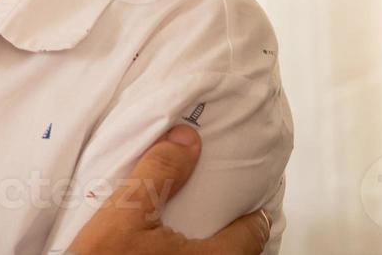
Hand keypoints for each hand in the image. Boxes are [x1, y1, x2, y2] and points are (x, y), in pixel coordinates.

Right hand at [66, 124, 271, 254]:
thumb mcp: (126, 210)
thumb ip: (159, 173)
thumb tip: (188, 138)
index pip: (254, 233)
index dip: (255, 211)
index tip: (251, 195)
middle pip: (238, 252)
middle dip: (232, 228)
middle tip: (222, 204)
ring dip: (208, 242)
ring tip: (194, 221)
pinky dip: (188, 249)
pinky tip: (167, 242)